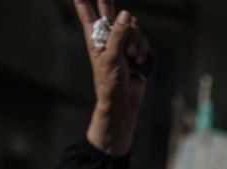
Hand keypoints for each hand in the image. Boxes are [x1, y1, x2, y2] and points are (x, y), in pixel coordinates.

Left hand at [74, 1, 151, 155]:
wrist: (124, 99)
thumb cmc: (110, 81)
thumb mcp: (111, 56)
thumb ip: (118, 34)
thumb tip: (126, 15)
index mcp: (95, 36)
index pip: (86, 12)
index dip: (82, 1)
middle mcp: (109, 36)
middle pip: (108, 11)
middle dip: (107, 1)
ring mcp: (123, 42)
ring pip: (133, 27)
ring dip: (135, 43)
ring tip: (131, 58)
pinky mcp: (136, 50)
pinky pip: (143, 40)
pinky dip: (143, 51)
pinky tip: (137, 63)